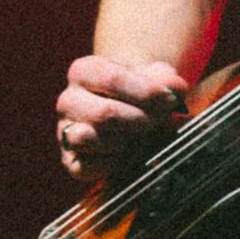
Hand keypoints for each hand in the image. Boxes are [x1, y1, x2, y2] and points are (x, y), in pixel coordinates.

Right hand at [56, 54, 189, 182]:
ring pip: (90, 140)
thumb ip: (167, 79)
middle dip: (141, 120)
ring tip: (142, 137)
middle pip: (105, 113)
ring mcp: (65, 131)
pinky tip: (126, 154)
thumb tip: (173, 90)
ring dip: (126, 143)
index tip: (170, 101)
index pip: (111, 79)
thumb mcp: (155, 77)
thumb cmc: (141, 91)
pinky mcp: (70, 161)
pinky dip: (112, 164)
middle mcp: (68, 100)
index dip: (146, 92)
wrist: (129, 113)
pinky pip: (86, 167)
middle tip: (160, 122)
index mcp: (84, 71)